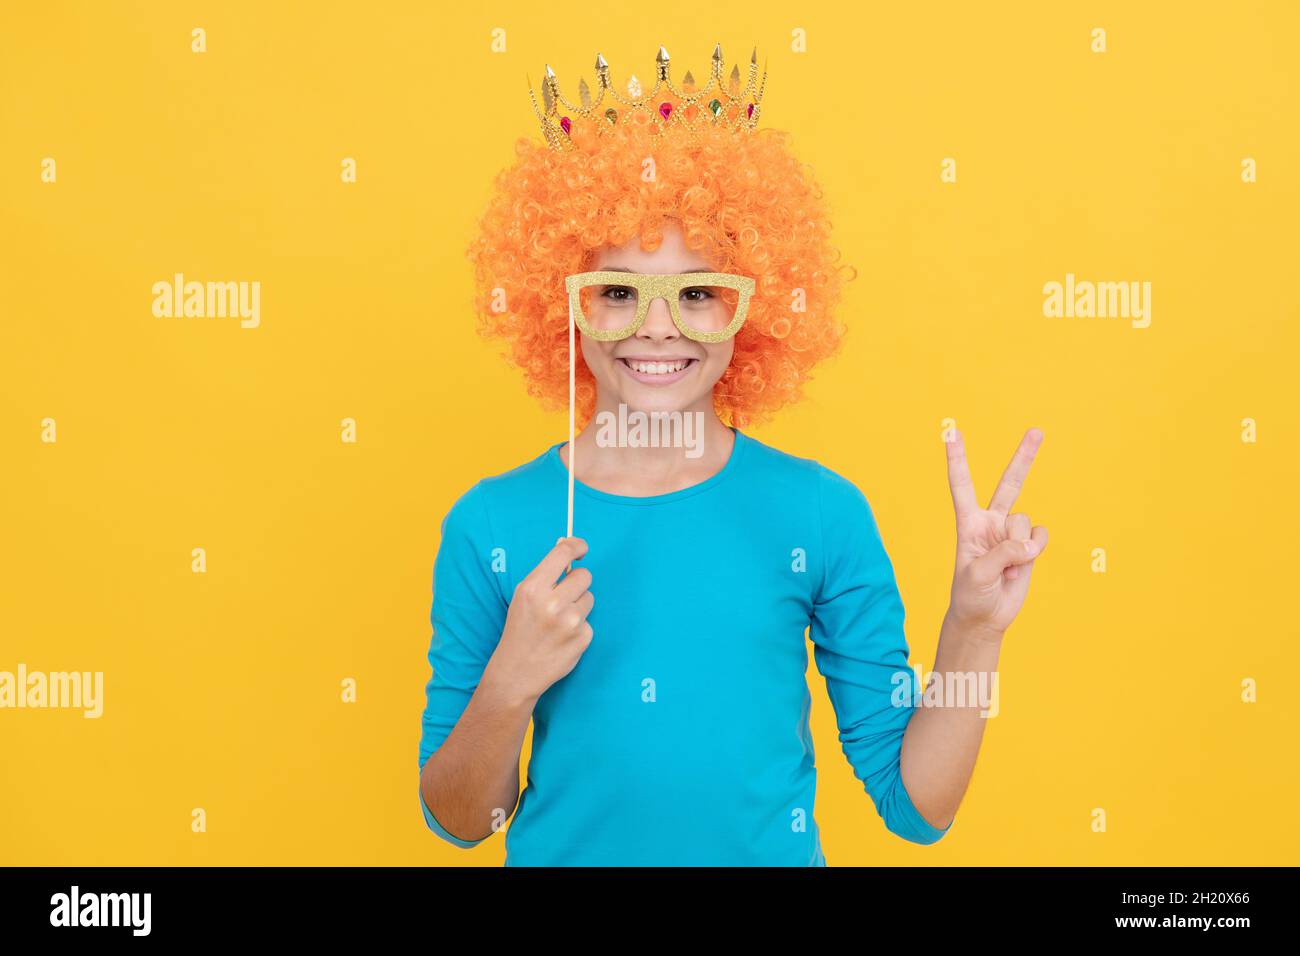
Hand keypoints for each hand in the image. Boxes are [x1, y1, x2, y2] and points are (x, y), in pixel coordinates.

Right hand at [484, 537, 594, 705]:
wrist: (517, 672)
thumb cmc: (520, 630)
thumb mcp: (523, 598)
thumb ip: (545, 575)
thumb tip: (568, 548)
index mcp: (533, 588)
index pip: (563, 553)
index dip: (576, 546)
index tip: (582, 549)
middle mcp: (553, 602)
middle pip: (584, 576)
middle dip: (577, 583)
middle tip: (563, 598)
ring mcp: (570, 621)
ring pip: (589, 598)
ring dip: (578, 607)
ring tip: (559, 622)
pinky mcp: (583, 637)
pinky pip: (589, 621)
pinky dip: (579, 628)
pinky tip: (562, 639)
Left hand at [944, 428, 1047, 639]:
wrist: (985, 617)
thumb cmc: (971, 594)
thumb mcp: (978, 574)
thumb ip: (1003, 554)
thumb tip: (1031, 544)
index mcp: (968, 523)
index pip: (962, 485)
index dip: (957, 458)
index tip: (952, 431)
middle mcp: (991, 522)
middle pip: (1010, 483)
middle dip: (1024, 457)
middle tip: (1036, 430)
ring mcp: (1012, 533)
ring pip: (1025, 522)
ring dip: (1021, 545)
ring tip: (1008, 566)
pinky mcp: (1030, 546)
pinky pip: (1041, 535)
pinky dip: (1036, 549)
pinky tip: (1023, 564)